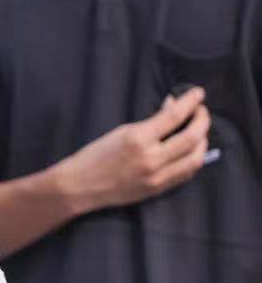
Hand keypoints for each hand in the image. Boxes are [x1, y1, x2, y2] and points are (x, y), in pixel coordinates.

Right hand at [59, 87, 210, 212]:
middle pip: (192, 137)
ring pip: (195, 158)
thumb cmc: (95, 156)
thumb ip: (150, 122)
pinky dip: (193, 159)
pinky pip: (187, 173)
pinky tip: (190, 151)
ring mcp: (156, 176)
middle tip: (200, 112)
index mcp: (138, 139)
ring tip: (198, 132)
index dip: (191, 102)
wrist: (80, 186)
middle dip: (202, 120)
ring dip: (203, 141)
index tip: (198, 93)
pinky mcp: (158, 189)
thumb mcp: (121, 131)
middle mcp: (151, 158)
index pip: (174, 115)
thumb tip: (172, 108)